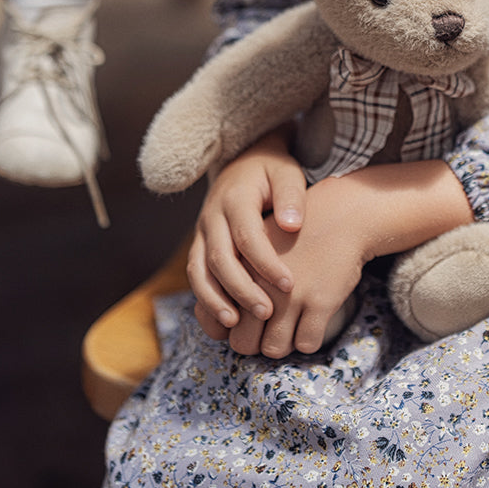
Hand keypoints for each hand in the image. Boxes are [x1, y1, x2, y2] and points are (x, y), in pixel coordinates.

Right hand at [187, 130, 307, 336]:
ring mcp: (201, 233)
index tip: (290, 285)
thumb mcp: (286, 173)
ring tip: (235, 324)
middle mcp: (211, 217)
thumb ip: (290, 196)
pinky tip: (223, 321)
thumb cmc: (272, 171)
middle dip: (241, 289)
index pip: (247, 236)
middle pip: (219, 259)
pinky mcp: (199, 246)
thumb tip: (292, 225)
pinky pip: (196, 276)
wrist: (243, 162)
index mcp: (234, 198)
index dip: (266, 264)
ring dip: (214, 300)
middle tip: (267, 313)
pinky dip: (205, 300)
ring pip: (198, 271)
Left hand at [224, 187, 367, 357]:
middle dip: (257, 342)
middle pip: (243, 343)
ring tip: (292, 325)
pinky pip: (307, 344)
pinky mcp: (320, 301)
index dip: (236, 328)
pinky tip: (312, 321)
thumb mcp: (256, 248)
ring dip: (284, 343)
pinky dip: (309, 339)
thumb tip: (218, 329)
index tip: (253, 319)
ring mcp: (290, 294)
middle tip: (271, 328)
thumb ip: (231, 282)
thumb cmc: (294, 239)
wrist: (341, 215)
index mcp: (238, 267)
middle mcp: (258, 282)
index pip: (219, 321)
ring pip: (274, 349)